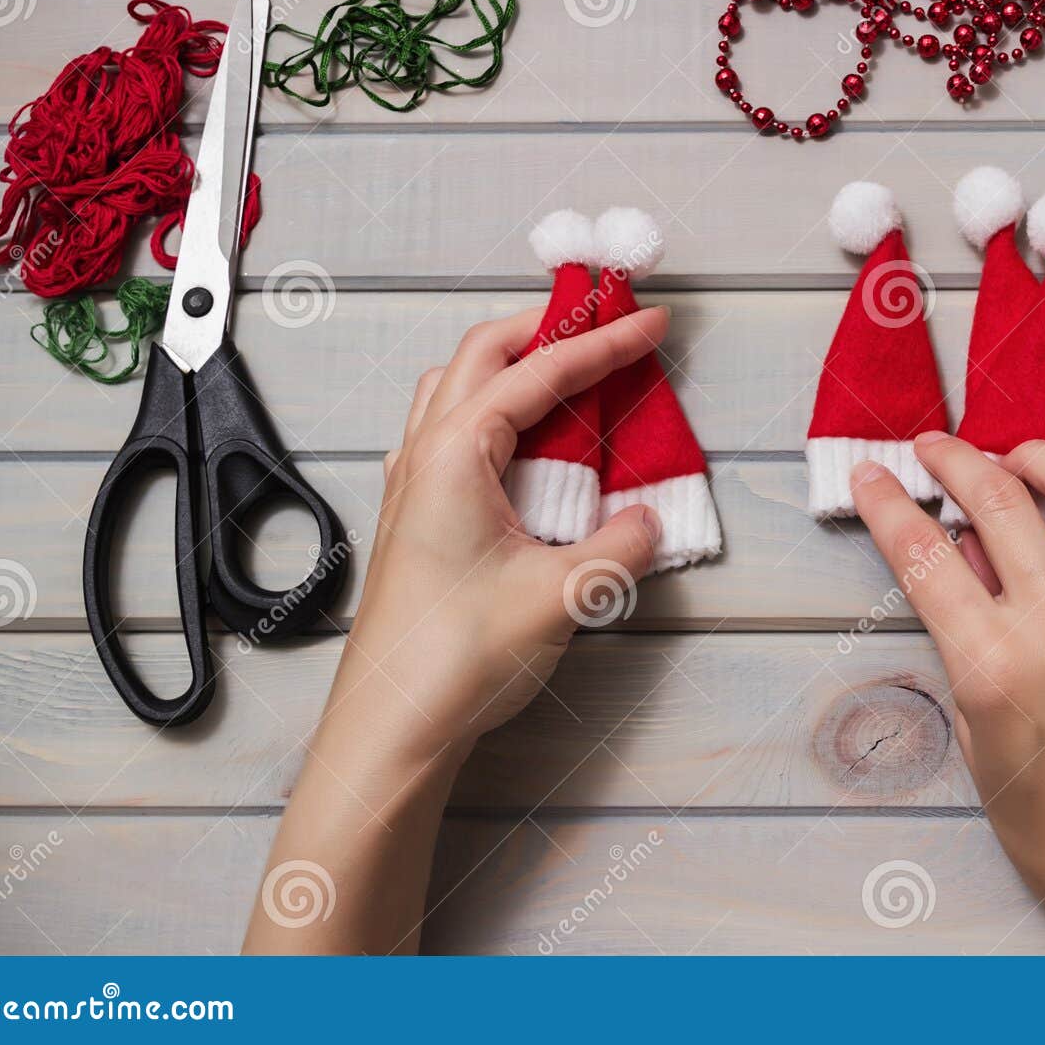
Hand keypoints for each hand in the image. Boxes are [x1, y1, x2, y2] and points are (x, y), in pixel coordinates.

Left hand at [331, 305, 667, 764]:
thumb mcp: (561, 596)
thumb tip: (651, 520)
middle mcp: (424, 456)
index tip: (647, 323)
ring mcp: (413, 485)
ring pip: (459, 388)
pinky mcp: (417, 518)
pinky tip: (528, 444)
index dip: (602, 342)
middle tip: (606, 319)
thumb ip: (620, 546)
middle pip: (483, 353)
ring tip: (570, 370)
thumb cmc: (451, 660)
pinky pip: (454, 433)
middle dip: (548, 327)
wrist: (393, 725)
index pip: (538, 371)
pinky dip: (498, 412)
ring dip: (515, 365)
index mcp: (453, 454)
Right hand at [850, 435, 1044, 954]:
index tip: (873, 474)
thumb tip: (955, 557)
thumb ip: (961, 641)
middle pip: (996, 501)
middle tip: (934, 447)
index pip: (922, 554)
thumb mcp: (977, 740)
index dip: (887, 503)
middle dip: (953, 458)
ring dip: (1038, 456)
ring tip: (1014, 456)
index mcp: (994, 667)